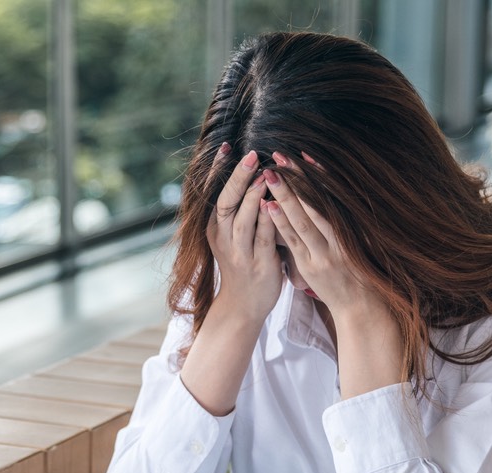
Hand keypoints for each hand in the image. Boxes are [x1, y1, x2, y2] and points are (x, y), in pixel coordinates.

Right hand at [207, 147, 284, 323]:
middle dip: (238, 177)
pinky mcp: (258, 264)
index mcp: (215, 229)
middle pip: (227, 202)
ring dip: (253, 196)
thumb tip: (252, 176)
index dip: (219, 170)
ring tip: (263, 173)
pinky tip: (276, 203)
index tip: (227, 147)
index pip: (215, 193)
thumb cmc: (243, 266)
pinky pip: (264, 238)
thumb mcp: (232, 238)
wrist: (243, 306)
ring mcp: (239, 252)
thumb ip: (239, 211)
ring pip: (243, 219)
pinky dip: (269, 219)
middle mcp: (223, 238)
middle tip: (249, 154)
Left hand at [261, 152, 382, 319]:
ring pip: (303, 220)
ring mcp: (324, 254)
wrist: (362, 308)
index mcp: (354, 229)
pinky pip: (293, 241)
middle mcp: (340, 239)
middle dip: (298, 178)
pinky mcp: (310, 268)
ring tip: (270, 174)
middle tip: (281, 155)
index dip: (320, 175)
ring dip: (285, 196)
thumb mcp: (362, 242)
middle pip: (316, 203)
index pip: (333, 196)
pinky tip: (268, 206)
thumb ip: (348, 220)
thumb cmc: (362, 272)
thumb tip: (335, 191)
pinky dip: (281, 223)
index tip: (307, 155)